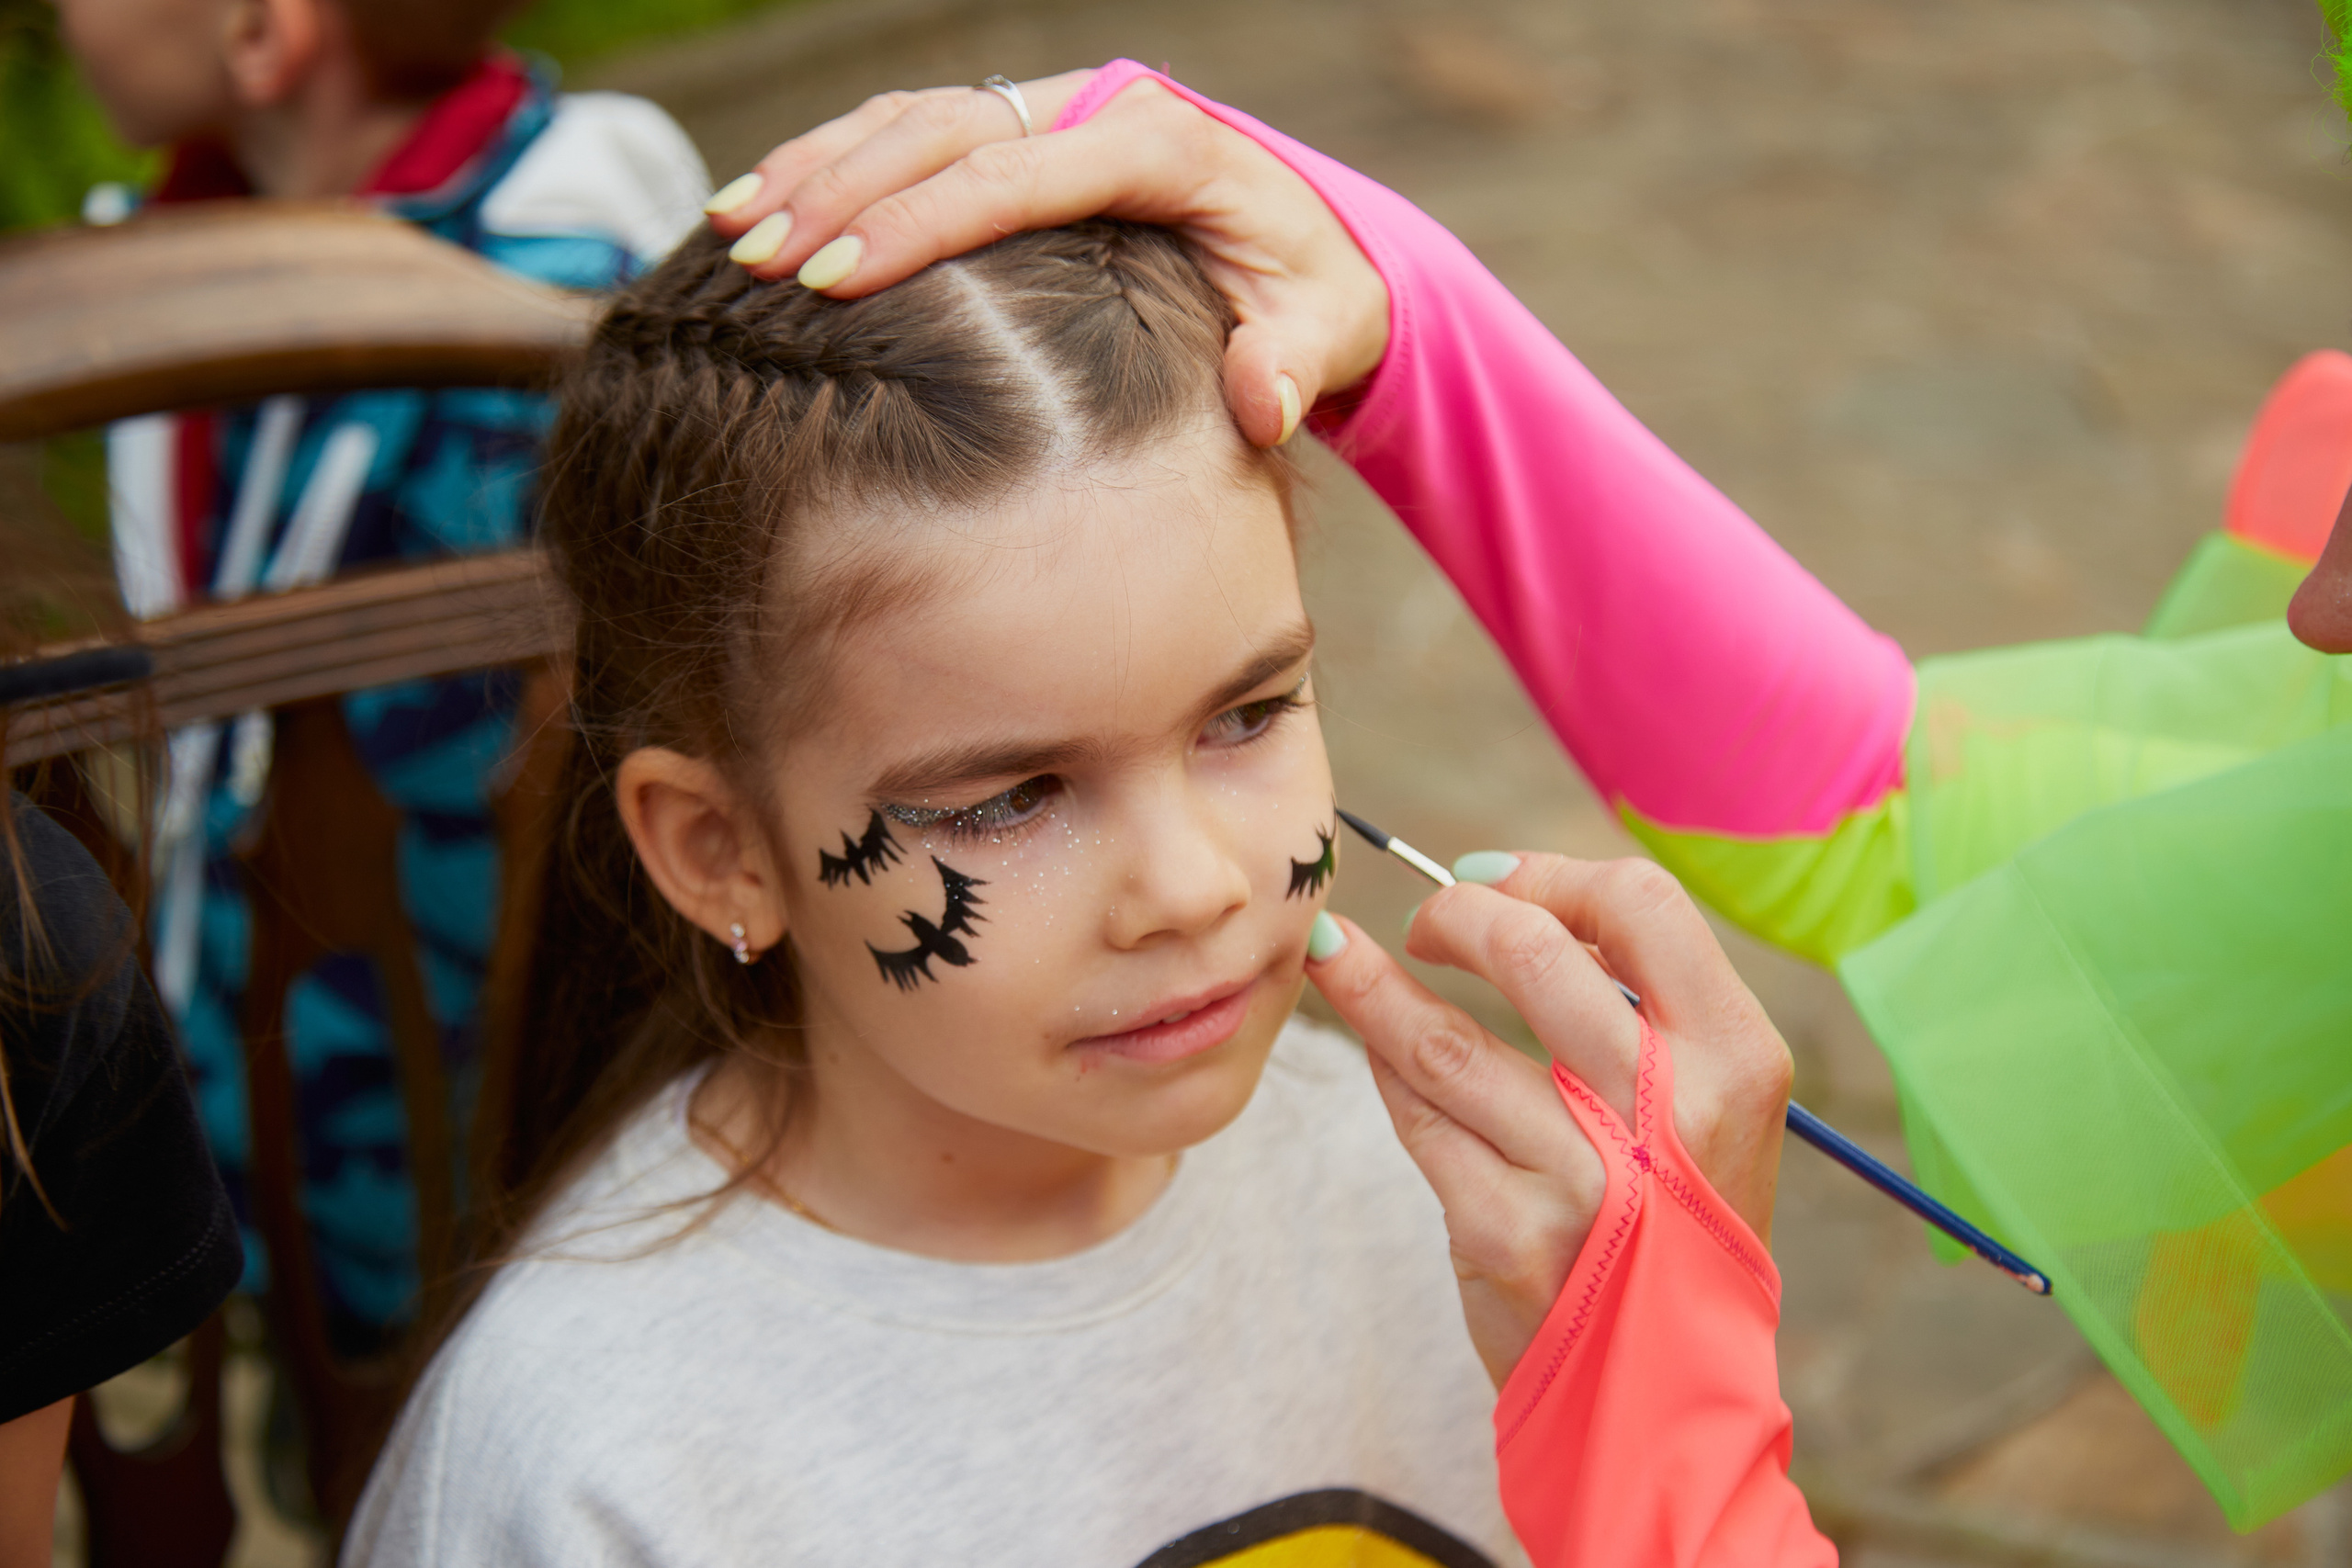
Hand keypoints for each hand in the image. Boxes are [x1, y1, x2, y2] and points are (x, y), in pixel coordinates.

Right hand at [703, 69, 1389, 447]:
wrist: (1318, 252)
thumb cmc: (1312, 297)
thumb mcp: (1326, 331)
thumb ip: (1293, 364)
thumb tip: (1260, 400)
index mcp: (1164, 146)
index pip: (1018, 173)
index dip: (921, 223)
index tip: (839, 277)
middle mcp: (1098, 109)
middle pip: (947, 132)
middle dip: (844, 192)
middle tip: (760, 259)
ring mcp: (1053, 114)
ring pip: (915, 118)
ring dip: (819, 168)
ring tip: (733, 229)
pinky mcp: (1022, 137)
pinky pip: (913, 134)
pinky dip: (835, 163)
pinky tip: (761, 205)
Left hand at [1306, 855, 1793, 1385]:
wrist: (1667, 1391)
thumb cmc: (1674, 1219)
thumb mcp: (1709, 1110)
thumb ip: (1642, 1008)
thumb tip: (1514, 896)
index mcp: (1737, 1059)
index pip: (1641, 906)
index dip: (1550, 876)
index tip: (1493, 881)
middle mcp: (1668, 1114)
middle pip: (1532, 953)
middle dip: (1456, 916)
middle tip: (1425, 923)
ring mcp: (1582, 1178)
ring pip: (1444, 1039)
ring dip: (1372, 982)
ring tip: (1331, 949)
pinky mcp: (1503, 1232)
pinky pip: (1416, 1117)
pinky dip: (1383, 1066)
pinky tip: (1368, 1044)